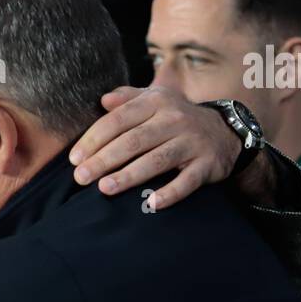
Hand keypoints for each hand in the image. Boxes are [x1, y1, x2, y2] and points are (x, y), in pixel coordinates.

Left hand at [68, 86, 238, 209]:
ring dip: (129, 176)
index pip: (118, 120)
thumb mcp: (156, 100)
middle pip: (133, 141)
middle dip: (104, 160)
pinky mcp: (207, 164)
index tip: (75, 159)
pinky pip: (187, 181)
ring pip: (157, 160)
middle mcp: (174, 120)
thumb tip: (103, 100)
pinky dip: (170, 192)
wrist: (225, 131)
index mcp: (156, 102)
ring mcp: (192, 142)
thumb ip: (128, 98)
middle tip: (81, 177)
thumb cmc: (176, 118)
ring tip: (104, 188)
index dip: (94, 139)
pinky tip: (151, 203)